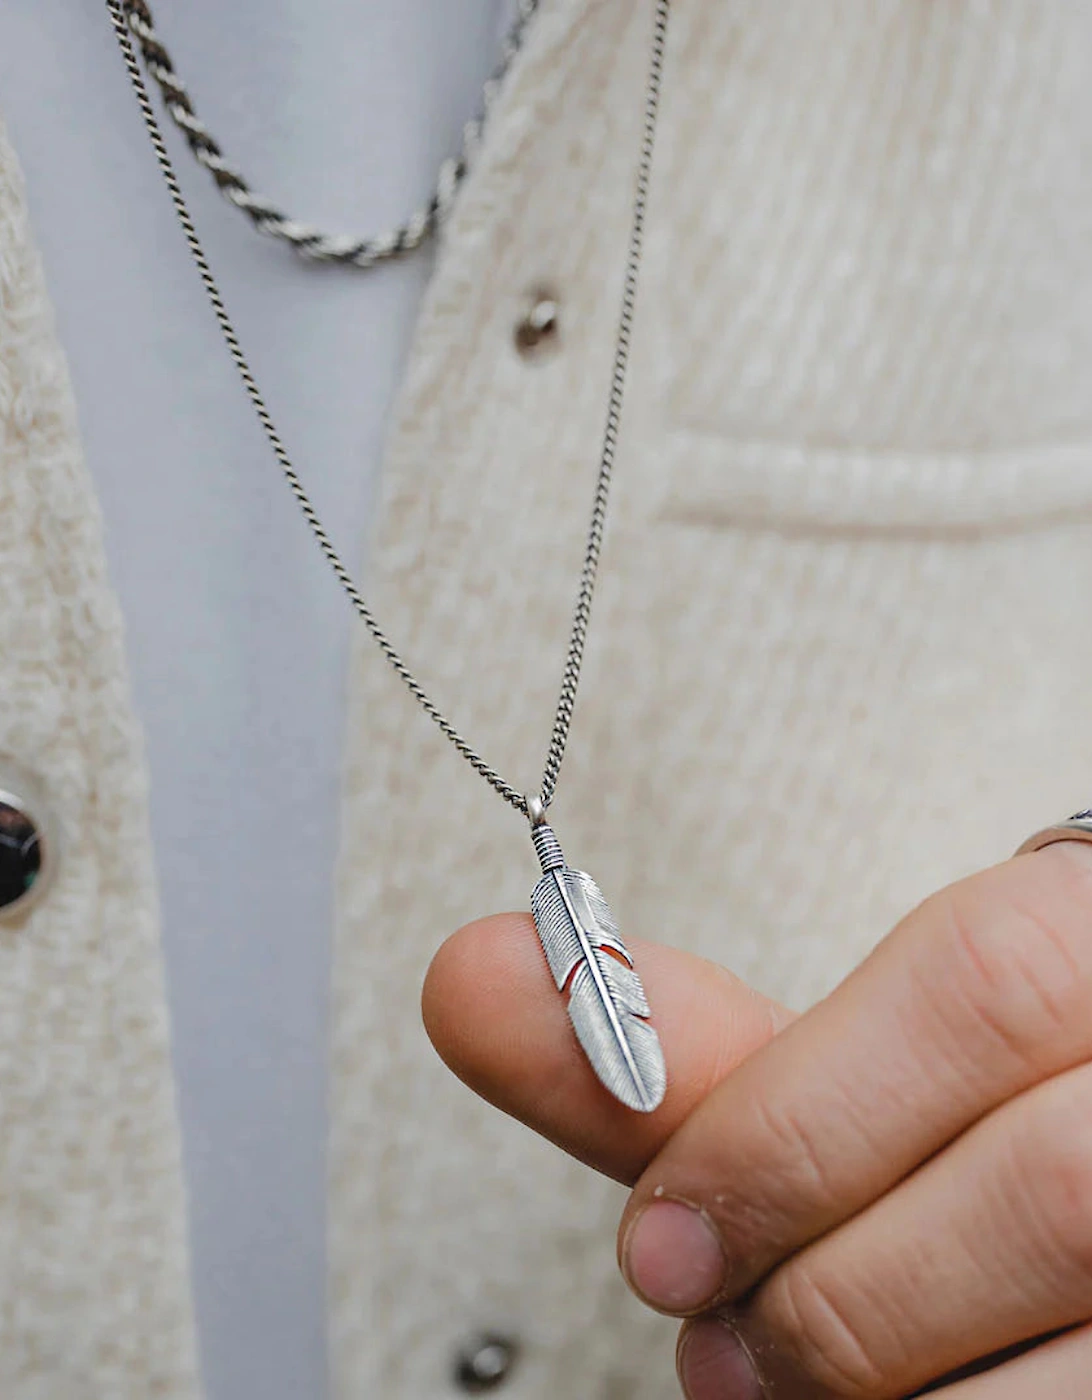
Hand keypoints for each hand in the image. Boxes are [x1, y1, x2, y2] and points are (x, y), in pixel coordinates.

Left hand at [424, 841, 1091, 1396]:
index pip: (974, 989)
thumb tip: (474, 978)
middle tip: (703, 1323)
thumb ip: (690, 1044)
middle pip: (1041, 1191)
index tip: (654, 1232)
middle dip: (827, 1284)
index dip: (790, 1124)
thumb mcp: (848, 1053)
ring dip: (881, 1380)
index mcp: (1091, 940)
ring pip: (1077, 1349)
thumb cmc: (964, 1089)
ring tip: (776, 1377)